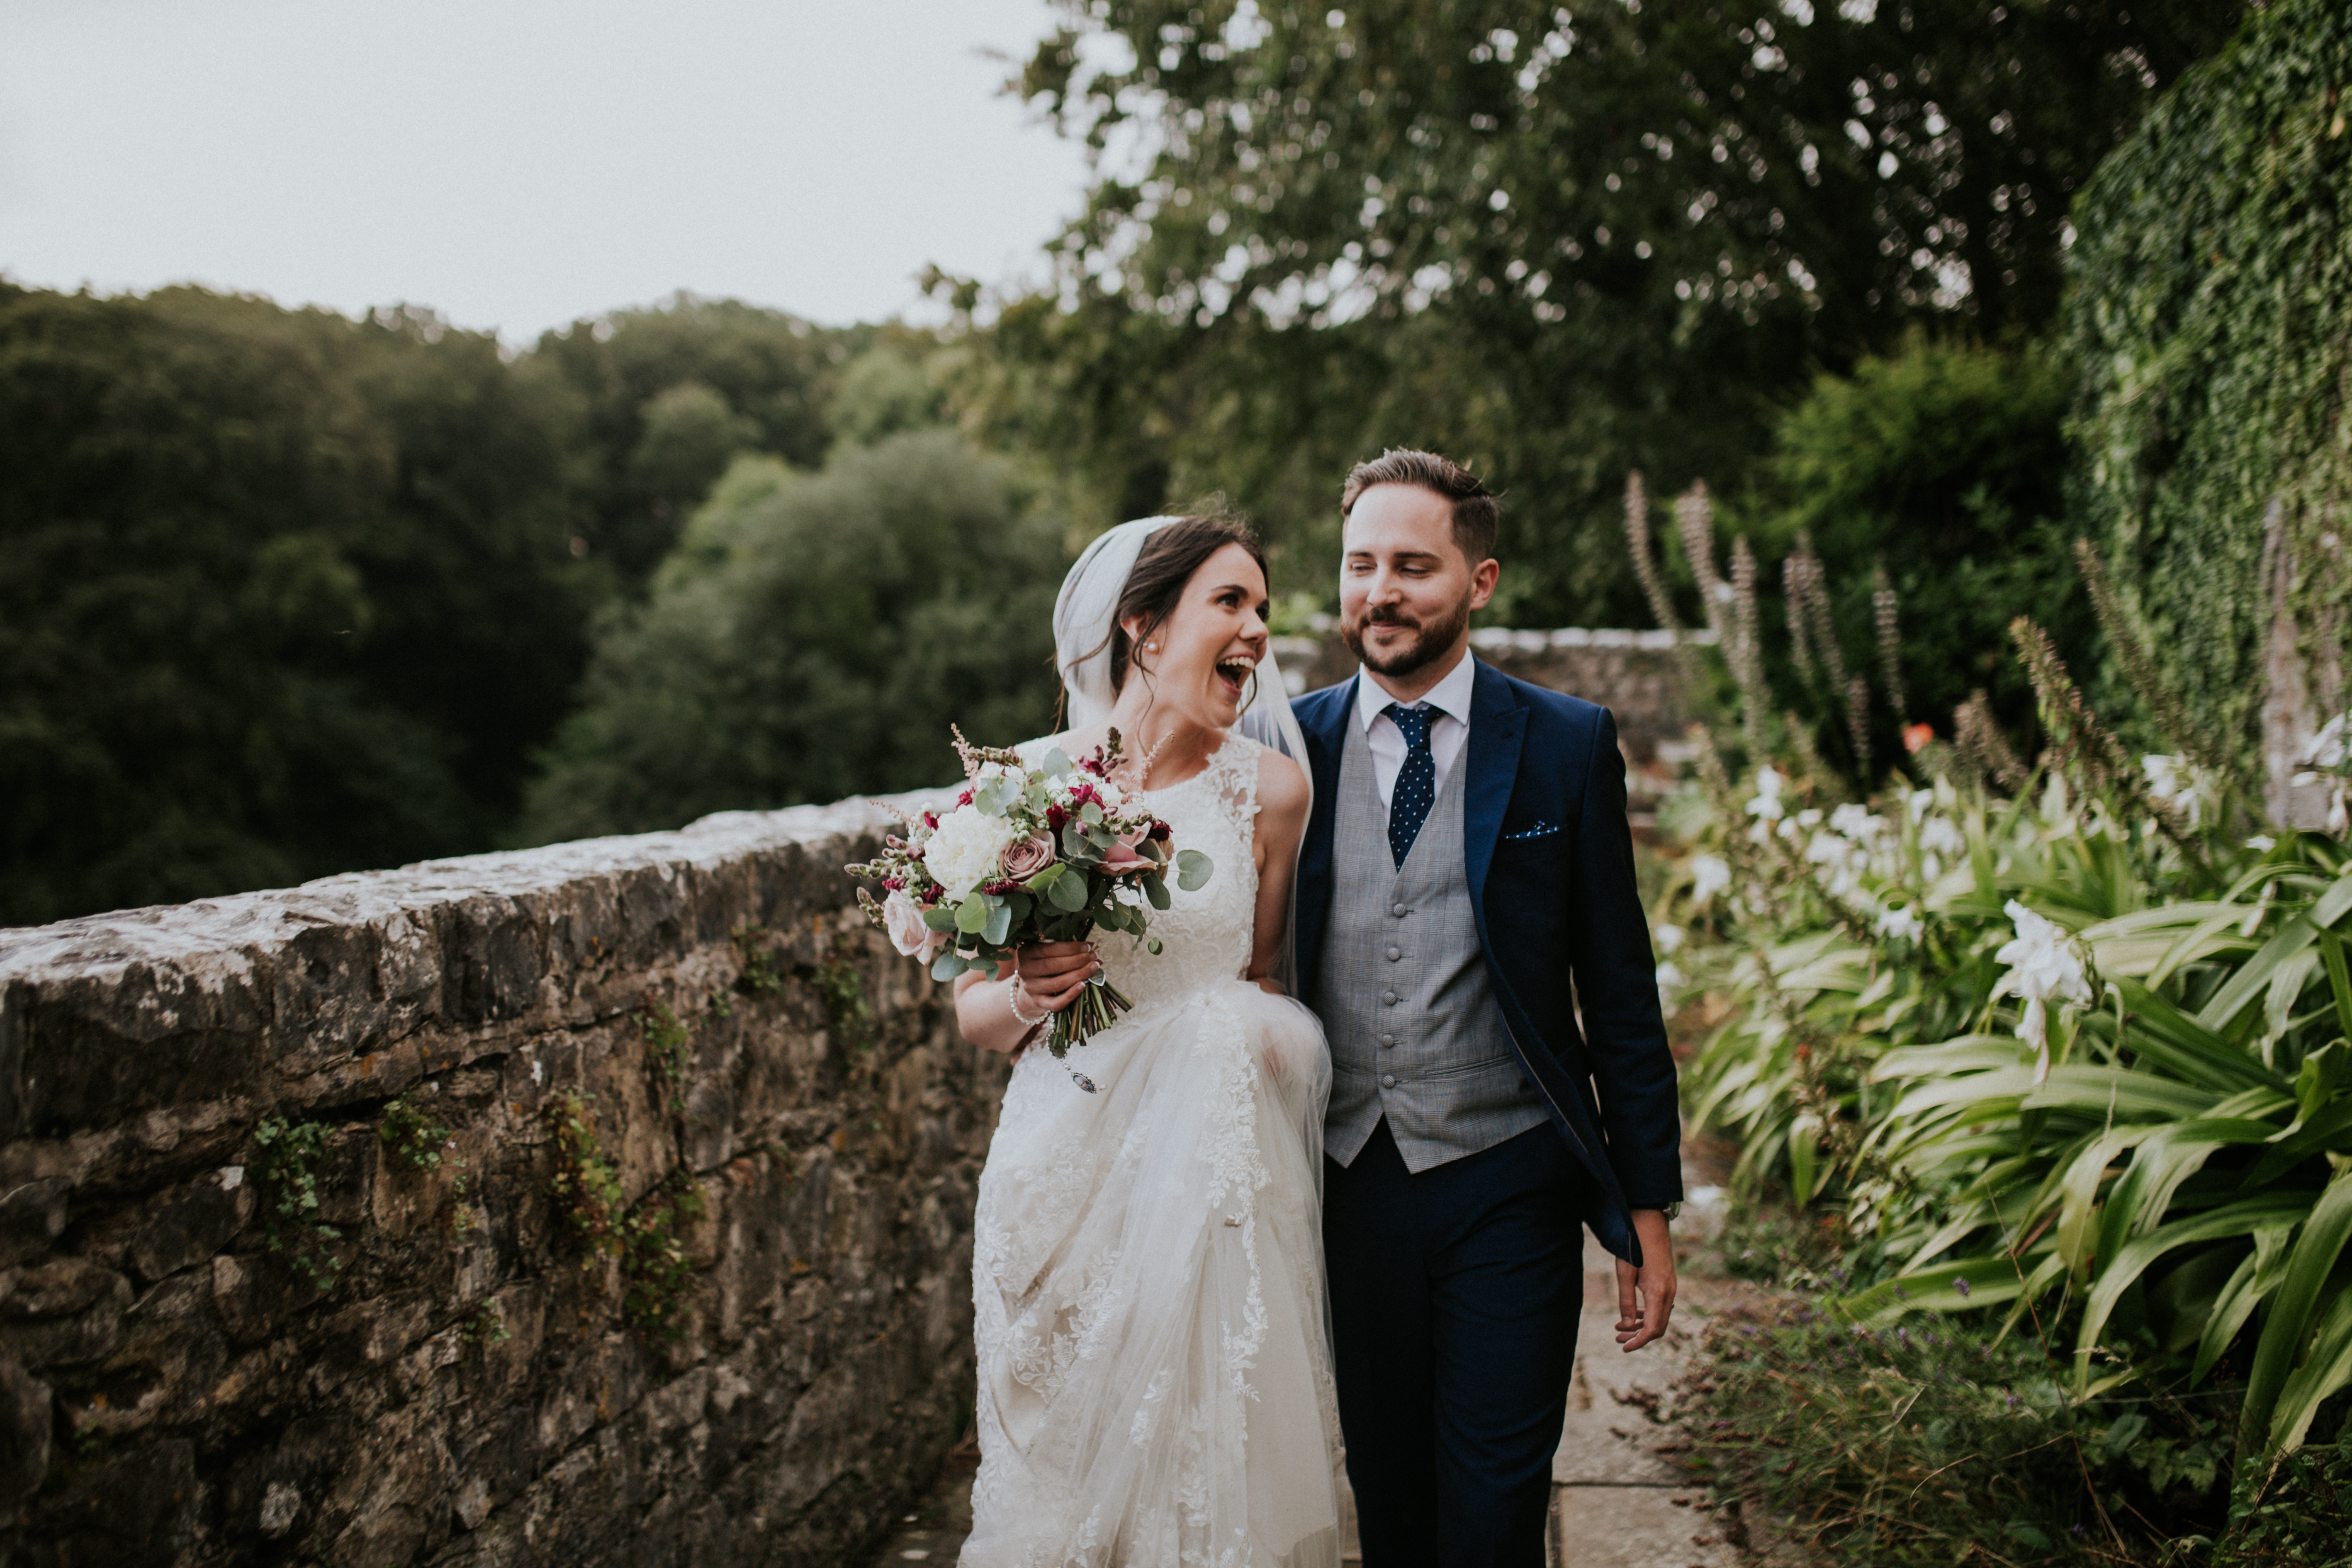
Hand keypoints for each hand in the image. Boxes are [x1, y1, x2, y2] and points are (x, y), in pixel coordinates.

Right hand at [1013, 941, 1098, 1013]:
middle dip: (1077, 961)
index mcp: (1026, 952)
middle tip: (1094, 957)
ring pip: (1056, 984)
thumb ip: (1070, 949)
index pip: (1049, 949)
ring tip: (1094, 968)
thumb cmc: (1047, 962)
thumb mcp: (1052, 952)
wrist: (1034, 985)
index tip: (1087, 947)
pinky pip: (1056, 1003)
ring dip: (1078, 975)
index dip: (1070, 948)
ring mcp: (1031, 988)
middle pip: (1053, 966)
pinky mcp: (1038, 1002)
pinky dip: (1071, 995)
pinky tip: (1083, 985)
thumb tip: (1095, 950)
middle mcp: (1025, 970)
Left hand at [1613, 1208, 1677, 1352]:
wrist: (1649, 1222)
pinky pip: (1660, 1306)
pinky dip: (1647, 1314)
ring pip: (1659, 1317)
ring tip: (1619, 1328)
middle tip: (1617, 1338)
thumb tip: (1626, 1326)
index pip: (1652, 1329)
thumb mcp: (1624, 1273)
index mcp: (1658, 1293)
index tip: (1624, 1347)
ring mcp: (1671, 1288)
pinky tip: (1632, 1315)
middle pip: (1658, 1327)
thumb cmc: (1633, 1245)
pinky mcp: (1668, 1282)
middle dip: (1638, 1337)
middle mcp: (1669, 1293)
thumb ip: (1625, 1301)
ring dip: (1641, 1326)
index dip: (1639, 1342)